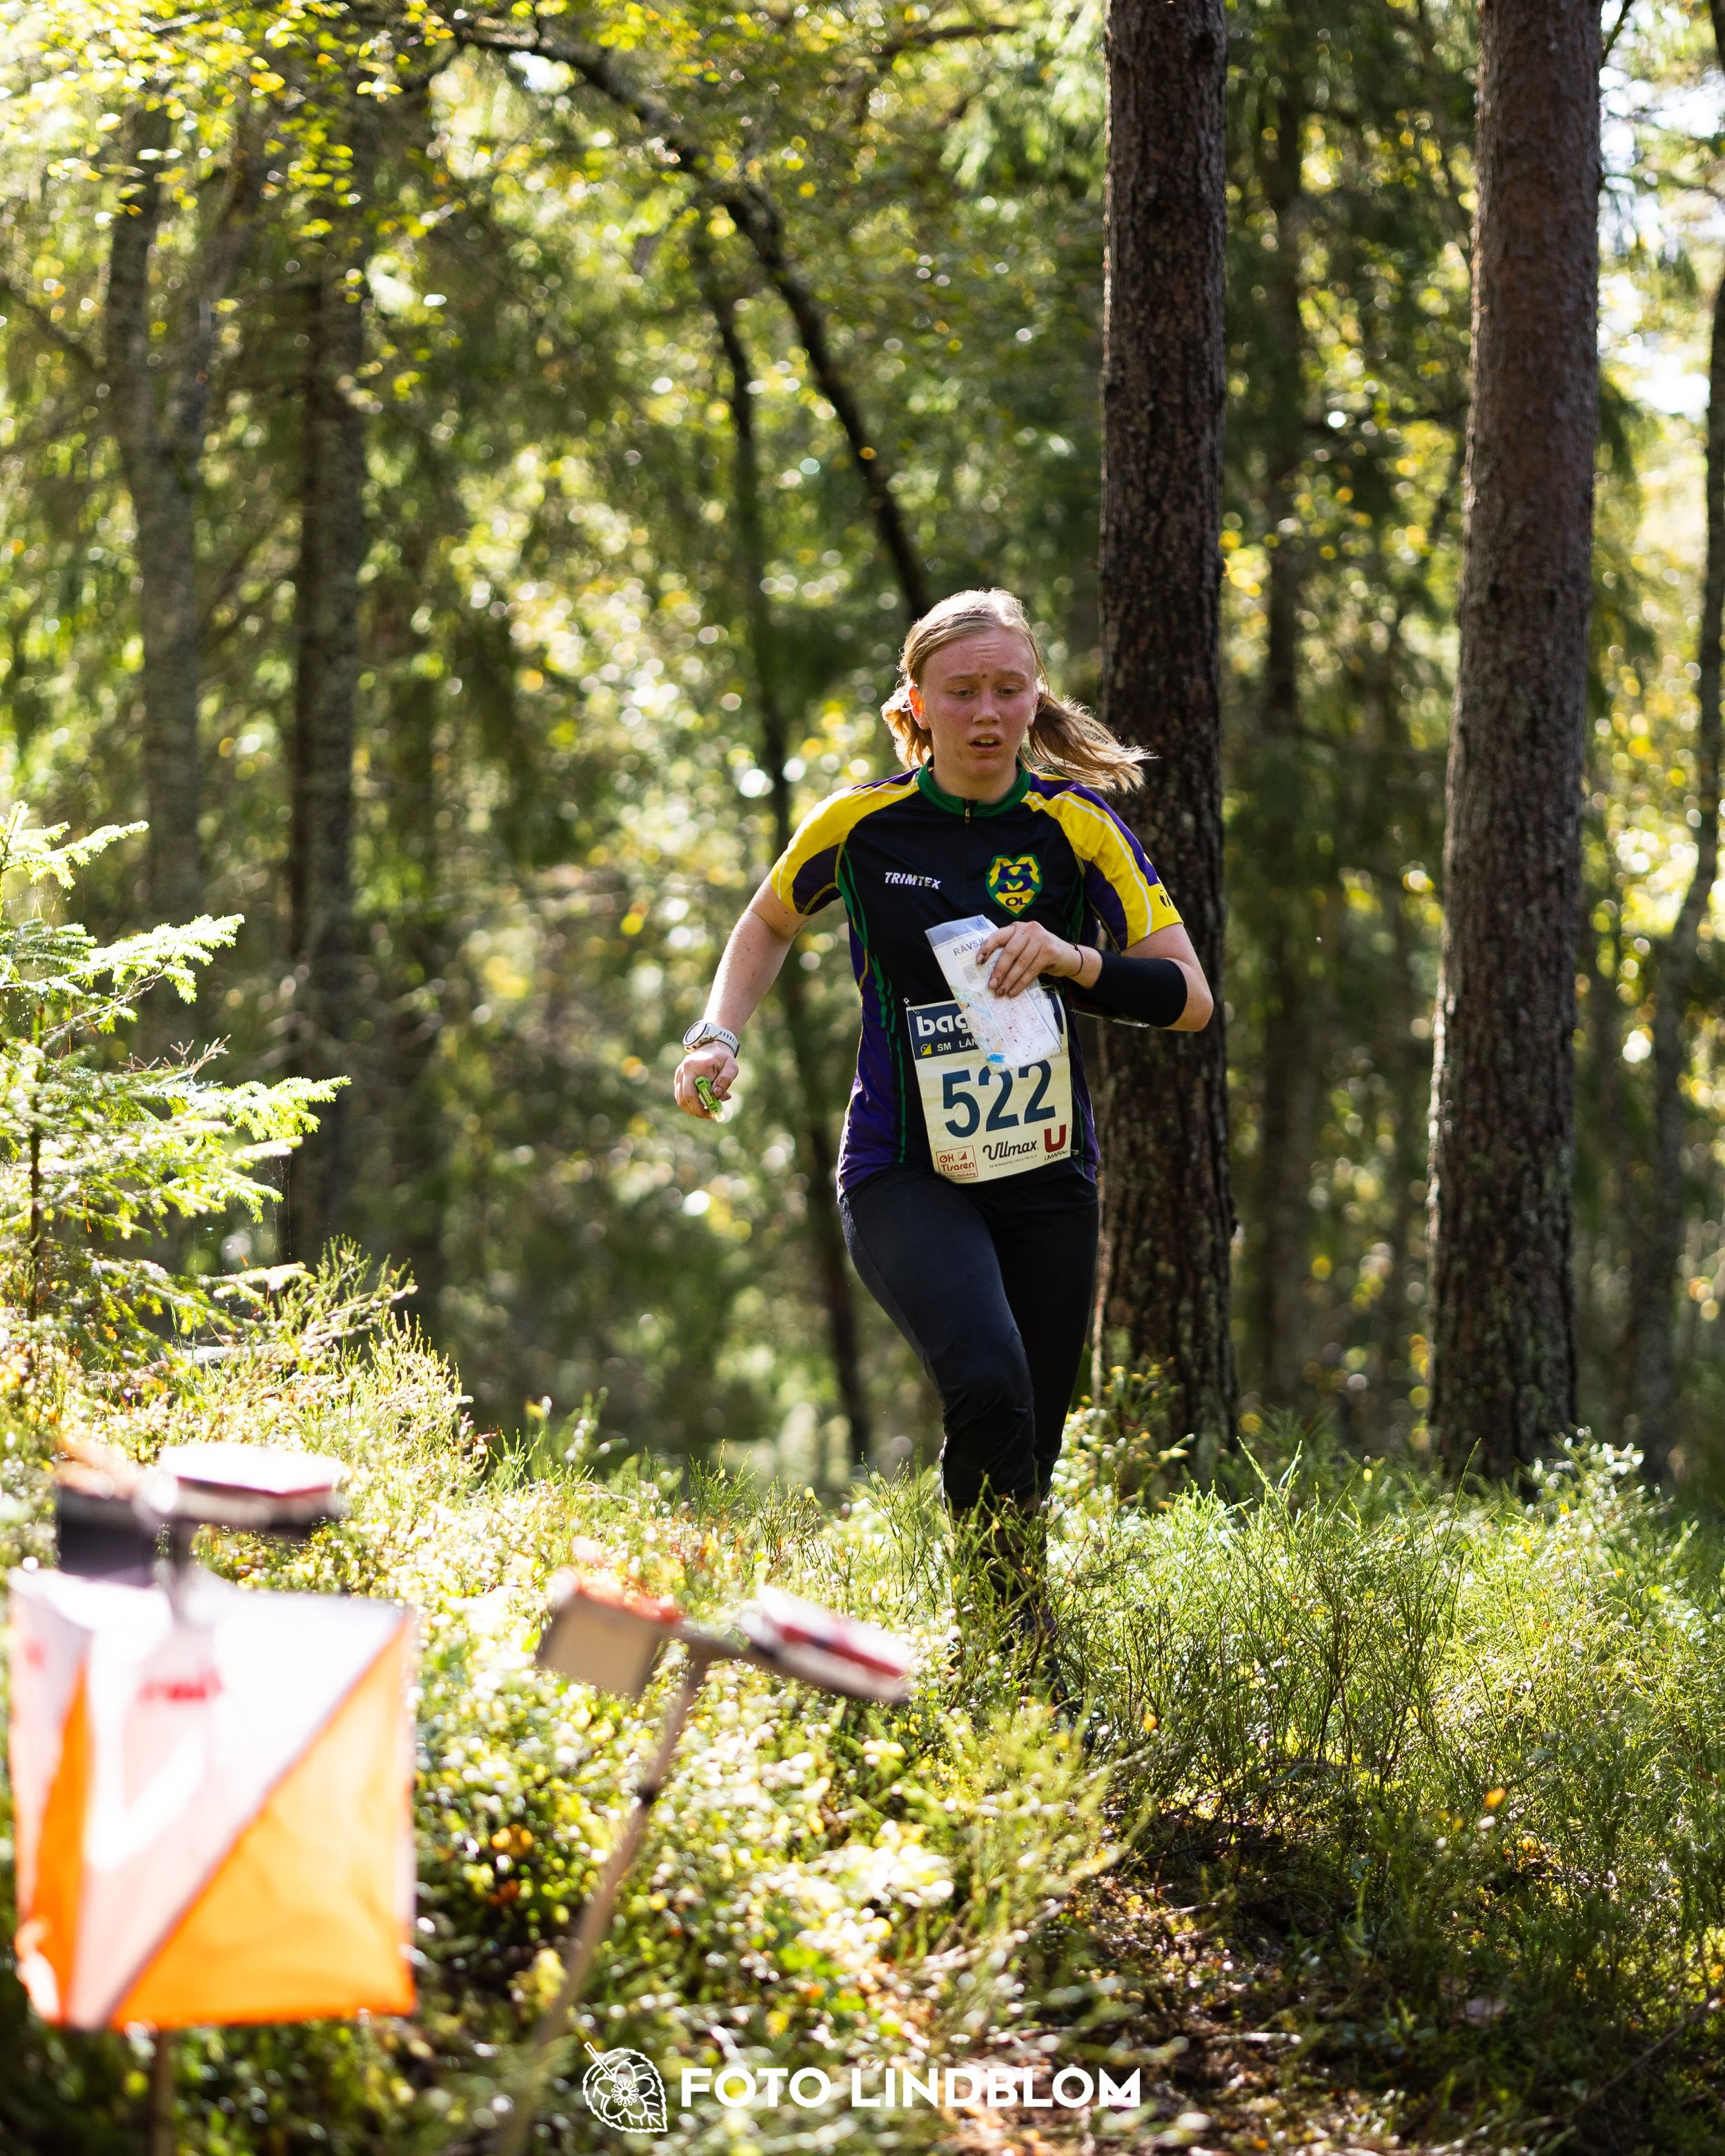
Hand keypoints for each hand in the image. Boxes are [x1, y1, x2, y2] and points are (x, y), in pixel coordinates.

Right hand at [673, 1044, 738, 1118]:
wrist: (711, 1047)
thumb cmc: (722, 1058)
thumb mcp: (731, 1067)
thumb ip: (725, 1080)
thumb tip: (715, 1095)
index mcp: (692, 1067)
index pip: (689, 1094)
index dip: (699, 1107)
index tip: (711, 1114)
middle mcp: (681, 1072)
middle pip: (682, 1100)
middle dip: (696, 1111)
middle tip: (710, 1115)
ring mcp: (678, 1076)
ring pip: (680, 1100)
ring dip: (694, 1108)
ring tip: (710, 1107)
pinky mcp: (678, 1080)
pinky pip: (682, 1097)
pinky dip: (692, 1103)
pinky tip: (705, 1101)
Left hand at [976, 921, 1092, 996]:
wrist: (1068, 956)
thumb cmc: (1040, 953)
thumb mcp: (1024, 947)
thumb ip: (1010, 951)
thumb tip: (989, 972)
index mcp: (1017, 927)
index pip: (998, 935)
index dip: (987, 948)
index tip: (979, 961)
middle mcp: (1029, 929)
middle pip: (1009, 952)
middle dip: (999, 970)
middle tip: (991, 985)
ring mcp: (1041, 939)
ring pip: (1020, 963)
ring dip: (1009, 980)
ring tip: (1001, 991)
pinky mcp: (1049, 951)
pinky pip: (1031, 970)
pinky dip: (1021, 983)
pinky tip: (1014, 991)